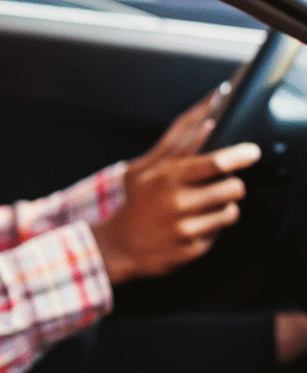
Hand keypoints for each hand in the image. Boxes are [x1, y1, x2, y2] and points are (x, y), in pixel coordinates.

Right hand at [90, 90, 260, 283]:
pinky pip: (220, 233)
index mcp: (166, 177)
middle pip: (232, 187)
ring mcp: (186, 227)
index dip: (239, 155)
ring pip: (231, 211)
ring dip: (224, 207)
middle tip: (221, 185)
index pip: (214, 163)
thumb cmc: (138, 203)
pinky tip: (193, 226)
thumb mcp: (150, 170)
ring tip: (203, 207)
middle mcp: (177, 202)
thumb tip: (208, 123)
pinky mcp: (194, 248)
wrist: (120, 244)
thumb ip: (180, 147)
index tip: (251, 153)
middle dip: (232, 185)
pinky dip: (211, 228)